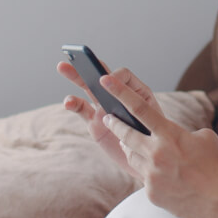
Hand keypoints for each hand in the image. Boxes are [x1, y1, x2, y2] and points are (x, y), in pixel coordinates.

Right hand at [56, 61, 163, 178]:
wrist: (148, 162)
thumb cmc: (155, 141)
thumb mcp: (152, 124)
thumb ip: (138, 112)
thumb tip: (118, 106)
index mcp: (136, 92)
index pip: (124, 76)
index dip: (114, 77)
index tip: (106, 81)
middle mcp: (118, 97)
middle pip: (102, 76)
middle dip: (88, 65)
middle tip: (74, 55)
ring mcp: (104, 109)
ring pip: (88, 88)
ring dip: (75, 77)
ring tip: (62, 67)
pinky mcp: (94, 123)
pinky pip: (82, 109)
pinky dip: (73, 104)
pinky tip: (68, 101)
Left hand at [97, 72, 217, 217]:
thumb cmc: (217, 167)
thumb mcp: (205, 138)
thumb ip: (183, 132)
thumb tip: (171, 136)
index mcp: (170, 135)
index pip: (139, 108)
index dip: (120, 92)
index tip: (106, 82)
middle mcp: (156, 153)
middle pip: (125, 133)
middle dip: (114, 124)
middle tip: (108, 118)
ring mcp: (151, 174)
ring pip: (130, 156)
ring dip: (131, 149)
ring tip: (133, 146)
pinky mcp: (151, 192)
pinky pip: (143, 178)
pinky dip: (149, 173)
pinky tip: (160, 174)